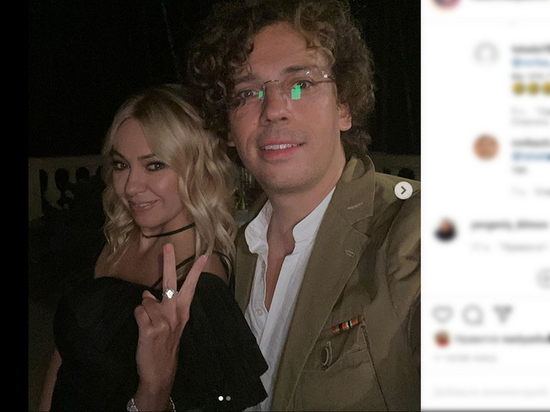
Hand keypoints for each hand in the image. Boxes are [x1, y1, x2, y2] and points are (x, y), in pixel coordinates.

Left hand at [133, 244, 207, 409]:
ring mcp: (163, 320)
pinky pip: (138, 311)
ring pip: (146, 300)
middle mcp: (175, 312)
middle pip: (170, 282)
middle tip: (167, 245)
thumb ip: (162, 308)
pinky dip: (137, 317)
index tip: (204, 256)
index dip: (196, 271)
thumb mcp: (171, 326)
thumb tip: (147, 293)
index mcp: (184, 311)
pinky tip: (143, 329)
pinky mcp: (150, 328)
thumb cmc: (166, 346)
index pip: (191, 287)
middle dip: (169, 262)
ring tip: (149, 324)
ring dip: (144, 309)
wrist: (160, 372)